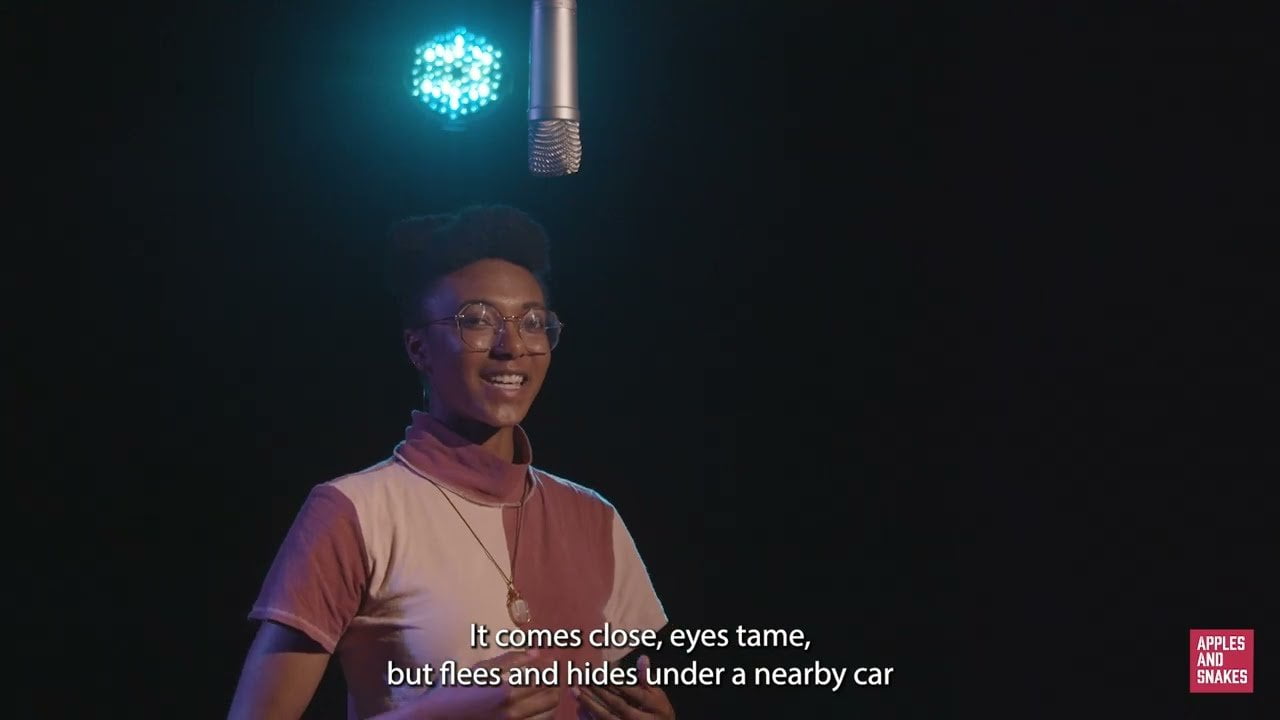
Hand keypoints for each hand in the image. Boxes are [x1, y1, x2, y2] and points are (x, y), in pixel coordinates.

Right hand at [410, 649, 559, 719]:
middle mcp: (513, 709)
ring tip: (545, 688)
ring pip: (549, 711)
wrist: (441, 718)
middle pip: (551, 695)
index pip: (543, 675)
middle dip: (554, 682)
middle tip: (550, 674)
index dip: (551, 665)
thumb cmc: (459, 689)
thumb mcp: (482, 668)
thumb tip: (536, 652)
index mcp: (506, 689)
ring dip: (552, 697)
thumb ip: (511, 659)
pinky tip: (537, 704)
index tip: (551, 660)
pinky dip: (545, 713)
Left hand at [573, 655, 674, 719]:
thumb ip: (646, 678)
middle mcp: (641, 719)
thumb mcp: (656, 694)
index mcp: (654, 706)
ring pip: (607, 717)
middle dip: (599, 691)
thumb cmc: (658, 710)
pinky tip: (579, 707)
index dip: (616, 683)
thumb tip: (642, 657)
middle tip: (583, 679)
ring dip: (589, 704)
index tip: (600, 673)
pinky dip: (589, 718)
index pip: (634, 693)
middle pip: (618, 705)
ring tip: (575, 691)